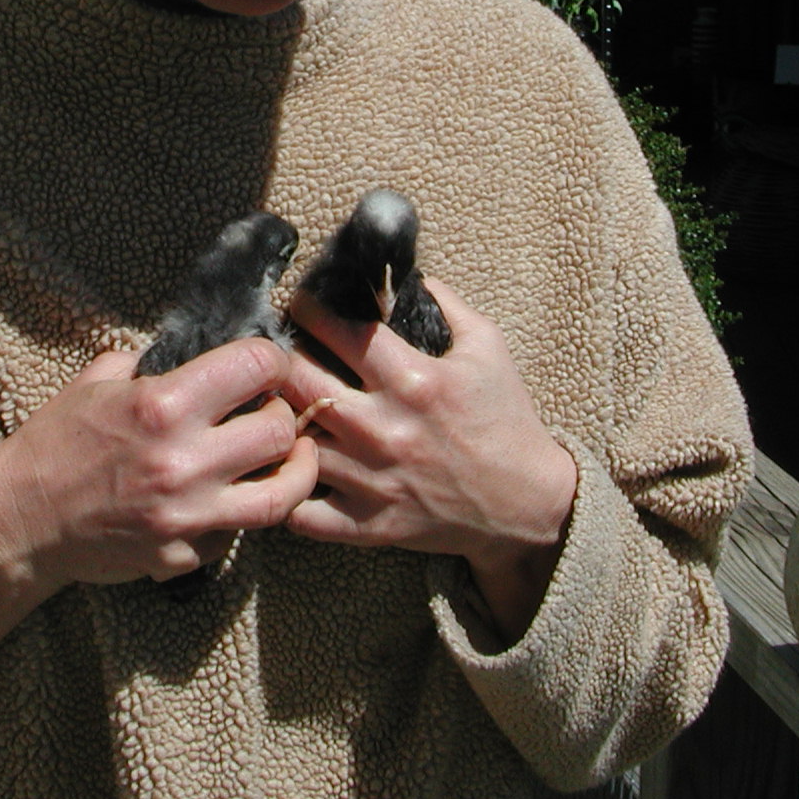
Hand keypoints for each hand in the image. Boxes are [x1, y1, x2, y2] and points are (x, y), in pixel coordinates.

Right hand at [0, 337, 320, 590]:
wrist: (20, 520)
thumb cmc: (55, 444)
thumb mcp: (97, 382)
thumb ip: (152, 363)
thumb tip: (198, 351)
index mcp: (163, 405)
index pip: (256, 366)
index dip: (272, 359)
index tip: (268, 365)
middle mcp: (183, 462)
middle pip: (281, 431)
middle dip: (283, 414)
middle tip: (271, 412)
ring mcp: (187, 516)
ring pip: (282, 494)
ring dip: (290, 471)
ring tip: (286, 459)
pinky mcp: (184, 556)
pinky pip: (239, 533)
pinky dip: (242, 513)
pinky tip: (230, 497)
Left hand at [279, 278, 575, 637]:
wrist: (527, 504)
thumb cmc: (506, 420)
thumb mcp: (488, 347)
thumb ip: (447, 304)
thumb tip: (409, 275)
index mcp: (414, 380)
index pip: (340, 331)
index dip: (309, 309)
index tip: (298, 305)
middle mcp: (385, 428)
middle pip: (299, 381)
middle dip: (278, 358)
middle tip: (272, 351)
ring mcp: (372, 479)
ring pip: (291, 441)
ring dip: (276, 419)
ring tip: (271, 405)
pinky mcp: (367, 524)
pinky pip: (301, 511)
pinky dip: (286, 488)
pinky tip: (285, 468)